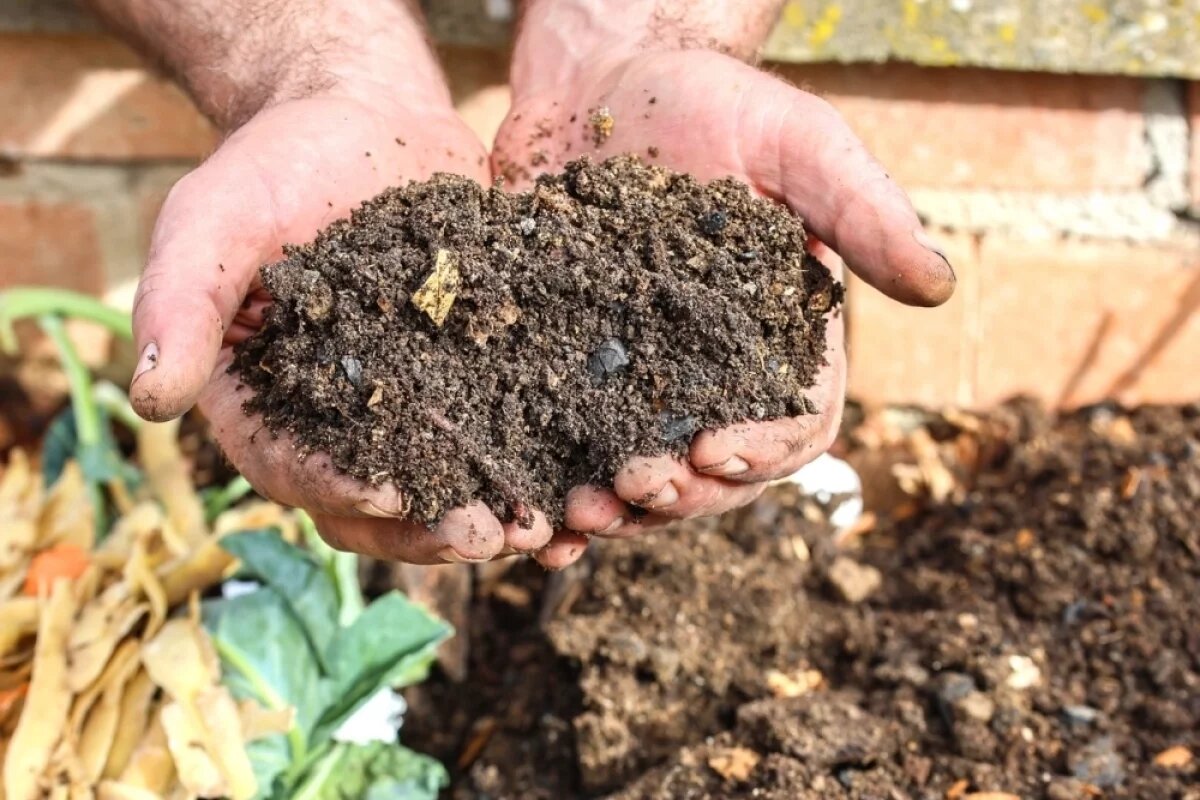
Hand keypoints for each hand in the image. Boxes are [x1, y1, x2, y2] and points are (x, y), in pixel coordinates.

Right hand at [121, 3, 559, 564]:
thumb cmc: (276, 163)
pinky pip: (506, 438)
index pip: (296, 470)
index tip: (395, 493)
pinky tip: (586, 482)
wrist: (368, 118)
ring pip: (451, 488)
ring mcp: (413, 408)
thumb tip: (151, 399)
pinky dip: (541, 467)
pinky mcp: (475, 381)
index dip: (342, 489)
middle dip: (437, 528)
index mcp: (268, 404)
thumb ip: (181, 301)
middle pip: (382, 505)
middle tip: (495, 534)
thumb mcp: (214, 218)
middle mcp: (340, 424)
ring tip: (553, 525)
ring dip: (499, 516)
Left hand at [494, 42, 954, 560]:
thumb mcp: (796, 142)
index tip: (716, 449)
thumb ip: (862, 210)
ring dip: (621, 508)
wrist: (599, 81)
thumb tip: (940, 288)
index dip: (766, 450)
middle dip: (684, 492)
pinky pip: (571, 446)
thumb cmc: (710, 102)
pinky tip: (536, 510)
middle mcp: (716, 374)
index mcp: (782, 337)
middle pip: (718, 470)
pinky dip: (559, 487)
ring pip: (646, 475)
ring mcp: (643, 378)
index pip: (797, 422)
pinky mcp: (573, 367)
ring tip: (580, 512)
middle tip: (638, 486)